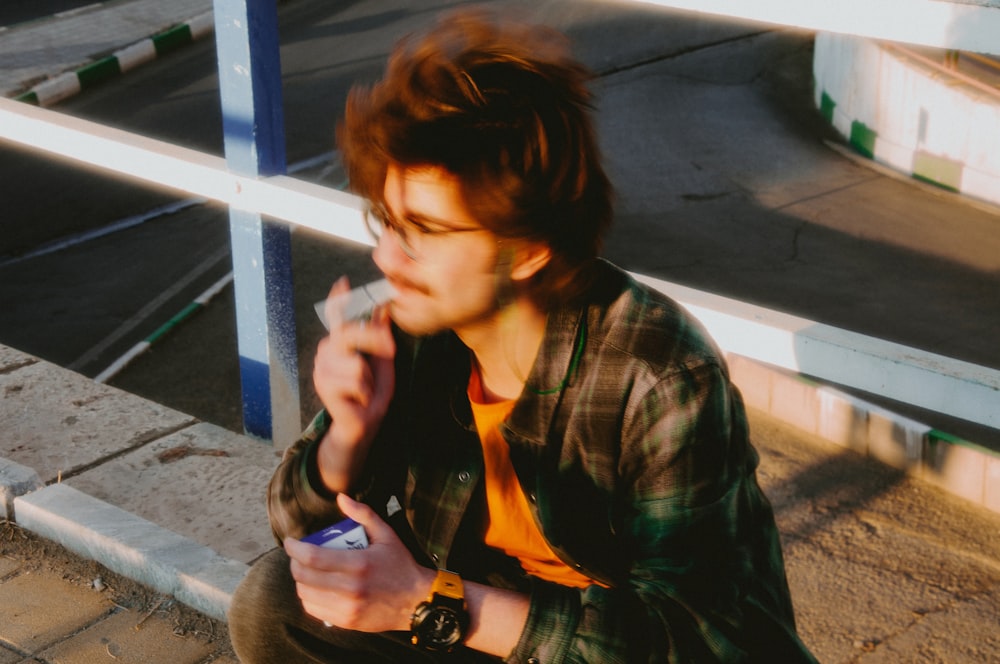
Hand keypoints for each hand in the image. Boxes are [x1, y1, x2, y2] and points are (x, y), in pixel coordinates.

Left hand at [285, 494, 432, 631]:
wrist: (415, 601)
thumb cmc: (400, 565)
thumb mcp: (386, 535)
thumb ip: (363, 514)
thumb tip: (341, 498)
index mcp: (359, 564)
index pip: (313, 557)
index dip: (295, 549)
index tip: (290, 542)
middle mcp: (350, 588)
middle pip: (304, 577)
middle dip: (294, 563)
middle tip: (297, 555)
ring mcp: (347, 608)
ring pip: (306, 594)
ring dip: (300, 580)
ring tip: (306, 571)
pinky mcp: (346, 621)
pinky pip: (314, 610)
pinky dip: (308, 597)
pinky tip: (315, 588)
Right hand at [313, 277, 395, 491]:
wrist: (362, 427)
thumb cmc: (372, 393)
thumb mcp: (383, 361)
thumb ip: (381, 335)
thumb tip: (385, 306)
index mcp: (341, 343)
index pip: (336, 316)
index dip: (339, 299)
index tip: (344, 282)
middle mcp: (327, 351)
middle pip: (349, 332)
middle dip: (374, 339)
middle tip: (391, 349)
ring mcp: (322, 369)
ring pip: (356, 363)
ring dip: (369, 380)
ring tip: (364, 390)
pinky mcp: (324, 387)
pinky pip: (355, 381)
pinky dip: (365, 393)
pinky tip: (358, 400)